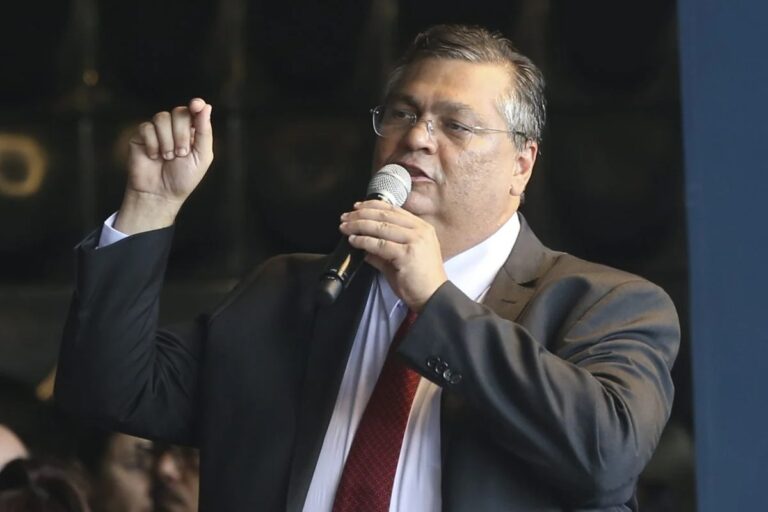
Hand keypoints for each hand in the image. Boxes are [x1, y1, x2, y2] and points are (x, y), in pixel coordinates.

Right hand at [115, 98, 213, 234]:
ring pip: (162, 118)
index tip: (196, 105)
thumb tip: (206, 106)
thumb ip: (204, 131)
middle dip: (181, 134)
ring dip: (167, 140)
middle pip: (179, 112)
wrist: (160, 194)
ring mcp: (158, 130)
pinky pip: (147, 127)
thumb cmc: (183, 178)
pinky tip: (154, 157)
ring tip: (168, 157)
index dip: (196, 105)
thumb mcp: (202, 156)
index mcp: (193, 131)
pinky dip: (153, 144)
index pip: (195, 110)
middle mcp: (175, 128)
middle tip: (181, 153)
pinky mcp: (141, 136)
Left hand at [340, 200, 447, 310]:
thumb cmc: (420, 281)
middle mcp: (420, 231)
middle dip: (361, 214)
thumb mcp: (402, 258)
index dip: (373, 206)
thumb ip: (383, 251)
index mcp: (422, 228)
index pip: (394, 210)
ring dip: (359, 225)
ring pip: (381, 227)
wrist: (433, 297)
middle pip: (385, 216)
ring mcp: (415, 241)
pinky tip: (354, 241)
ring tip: (346, 228)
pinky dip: (364, 241)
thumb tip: (365, 245)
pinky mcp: (407, 254)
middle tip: (346, 217)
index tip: (357, 207)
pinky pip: (380, 244)